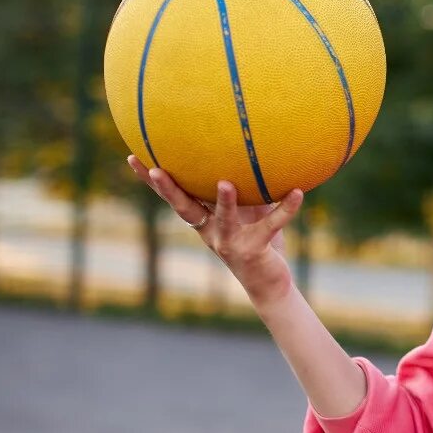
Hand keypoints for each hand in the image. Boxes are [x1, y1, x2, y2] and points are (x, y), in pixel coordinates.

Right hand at [128, 155, 303, 307]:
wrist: (268, 283)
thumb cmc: (256, 239)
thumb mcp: (248, 209)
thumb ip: (244, 186)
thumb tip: (248, 149)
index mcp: (204, 221)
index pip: (174, 196)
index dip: (153, 180)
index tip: (134, 157)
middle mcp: (210, 232)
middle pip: (184, 208)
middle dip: (169, 189)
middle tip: (157, 169)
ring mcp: (230, 242)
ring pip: (224, 220)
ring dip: (224, 201)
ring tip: (226, 183)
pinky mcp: (254, 249)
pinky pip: (272, 225)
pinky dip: (286, 208)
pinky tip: (298, 193)